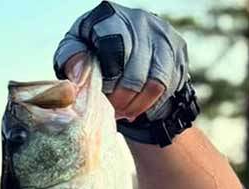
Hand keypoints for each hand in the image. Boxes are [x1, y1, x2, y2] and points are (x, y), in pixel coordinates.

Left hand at [54, 2, 190, 126]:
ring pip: (155, 82)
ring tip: (124, 111)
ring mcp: (162, 34)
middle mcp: (139, 20)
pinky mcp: (177, 49)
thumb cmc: (92, 50)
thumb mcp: (74, 50)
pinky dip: (151, 102)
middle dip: (121, 99)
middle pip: (135, 71)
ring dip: (137, 104)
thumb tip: (80, 75)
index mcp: (110, 16)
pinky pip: (168, 86)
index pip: (113, 48)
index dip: (107, 78)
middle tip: (112, 109)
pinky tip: (137, 105)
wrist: (122, 46)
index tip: (101, 93)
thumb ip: (71, 57)